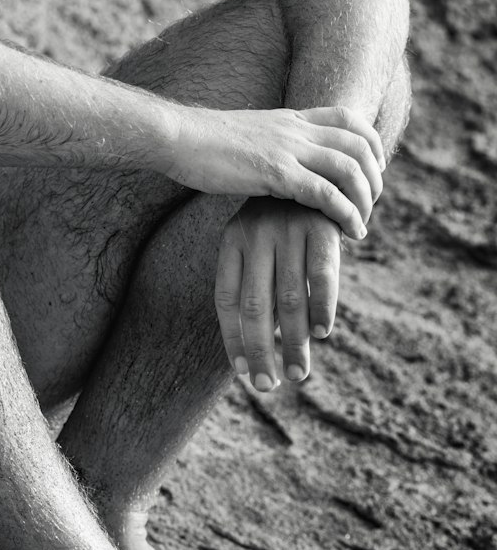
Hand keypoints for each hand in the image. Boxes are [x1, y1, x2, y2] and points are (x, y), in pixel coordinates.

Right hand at [168, 104, 383, 240]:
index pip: (348, 118)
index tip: (371, 168)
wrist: (176, 137)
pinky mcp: (275, 173)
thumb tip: (282, 162)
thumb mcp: (248, 134)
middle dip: (375, 176)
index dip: (370, 142)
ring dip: (366, 199)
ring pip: (349, 169)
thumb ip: (272, 144)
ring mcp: (287, 149)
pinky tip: (350, 232)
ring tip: (363, 222)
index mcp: (289, 118)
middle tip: (372, 202)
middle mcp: (295, 129)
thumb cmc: (202, 143)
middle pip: (358, 145)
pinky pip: (325, 194)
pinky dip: (346, 214)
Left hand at [214, 199, 343, 390]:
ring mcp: (289, 230)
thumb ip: (255, 279)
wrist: (316, 164)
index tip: (242, 371)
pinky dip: (323, 308)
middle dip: (260, 351)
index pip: (226, 299)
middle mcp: (256, 235)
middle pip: (253, 306)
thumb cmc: (284, 215)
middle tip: (267, 385)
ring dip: (293, 342)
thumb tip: (256, 343)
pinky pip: (323, 277)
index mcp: (233, 239)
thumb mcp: (258, 237)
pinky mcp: (322, 227)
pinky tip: (322, 334)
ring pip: (288, 299)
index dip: (233, 338)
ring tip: (297, 373)